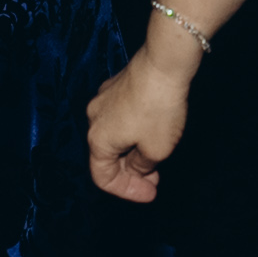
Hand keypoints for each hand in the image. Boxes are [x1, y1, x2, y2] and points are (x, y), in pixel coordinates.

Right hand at [86, 41, 197, 200]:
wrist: (163, 63)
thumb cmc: (159, 109)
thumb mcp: (156, 150)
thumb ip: (142, 167)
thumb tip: (137, 169)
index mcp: (98, 140)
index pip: (102, 177)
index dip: (127, 191)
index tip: (150, 193)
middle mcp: (93, 120)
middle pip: (107, 157)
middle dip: (131, 173)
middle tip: (155, 180)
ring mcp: (103, 100)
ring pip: (114, 136)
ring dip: (133, 152)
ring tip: (156, 157)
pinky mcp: (116, 86)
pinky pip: (119, 118)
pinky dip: (133, 132)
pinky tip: (153, 132)